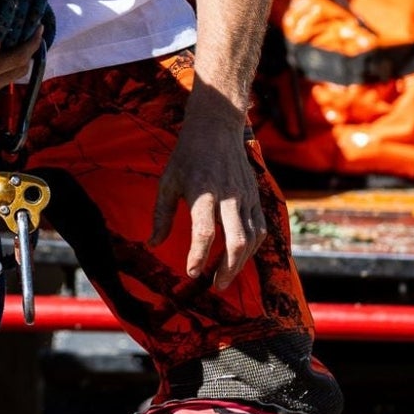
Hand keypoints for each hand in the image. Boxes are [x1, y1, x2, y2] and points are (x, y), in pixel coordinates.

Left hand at [152, 89, 265, 286]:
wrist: (218, 127)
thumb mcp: (167, 182)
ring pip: (252, 238)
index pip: (204, 231)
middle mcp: (228, 196)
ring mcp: (246, 196)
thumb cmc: (187, 155)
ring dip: (241, 262)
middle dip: (228, 269)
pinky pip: (261, 228)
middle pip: (236, 240)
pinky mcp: (256, 196)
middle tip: (216, 286)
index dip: (198, 255)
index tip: (192, 272)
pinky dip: (253, 248)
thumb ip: (161, 216)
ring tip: (226, 277)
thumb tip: (152, 244)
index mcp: (202, 192)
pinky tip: (241, 258)